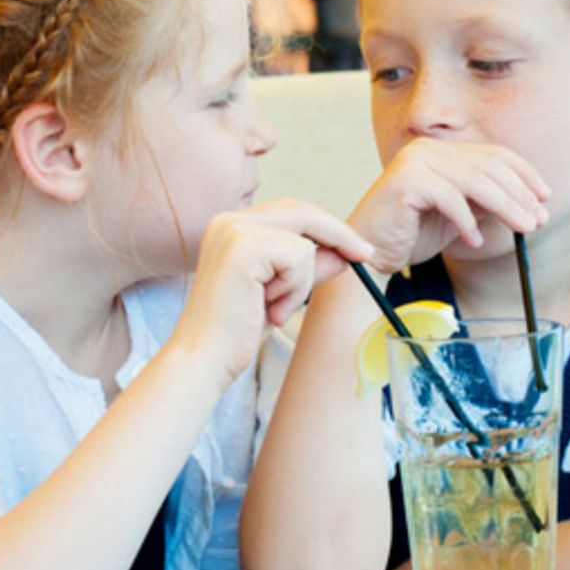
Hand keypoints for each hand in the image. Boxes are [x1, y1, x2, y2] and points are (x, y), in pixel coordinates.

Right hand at [168, 199, 373, 381]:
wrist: (204, 359)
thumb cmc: (235, 332)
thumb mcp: (279, 292)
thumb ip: (306, 268)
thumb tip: (342, 251)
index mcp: (230, 227)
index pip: (290, 211)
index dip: (326, 227)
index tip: (355, 247)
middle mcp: (228, 220)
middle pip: (302, 212)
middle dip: (338, 235)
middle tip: (364, 256)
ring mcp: (233, 230)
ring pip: (304, 241)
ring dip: (302, 282)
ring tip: (274, 309)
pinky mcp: (243, 247)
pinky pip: (298, 257)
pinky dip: (295, 289)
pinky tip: (269, 309)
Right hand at [348, 138, 549, 271]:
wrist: (368, 256)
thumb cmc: (412, 236)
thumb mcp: (460, 216)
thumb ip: (486, 204)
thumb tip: (532, 206)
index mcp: (440, 150)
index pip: (493, 154)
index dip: (523, 174)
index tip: (545, 198)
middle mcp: (427, 148)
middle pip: (488, 166)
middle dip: (520, 194)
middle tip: (539, 220)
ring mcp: (414, 161)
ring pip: (475, 181)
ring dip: (505, 207)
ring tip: (522, 229)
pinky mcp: (404, 181)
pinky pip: (449, 199)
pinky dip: (467, 222)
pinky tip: (473, 242)